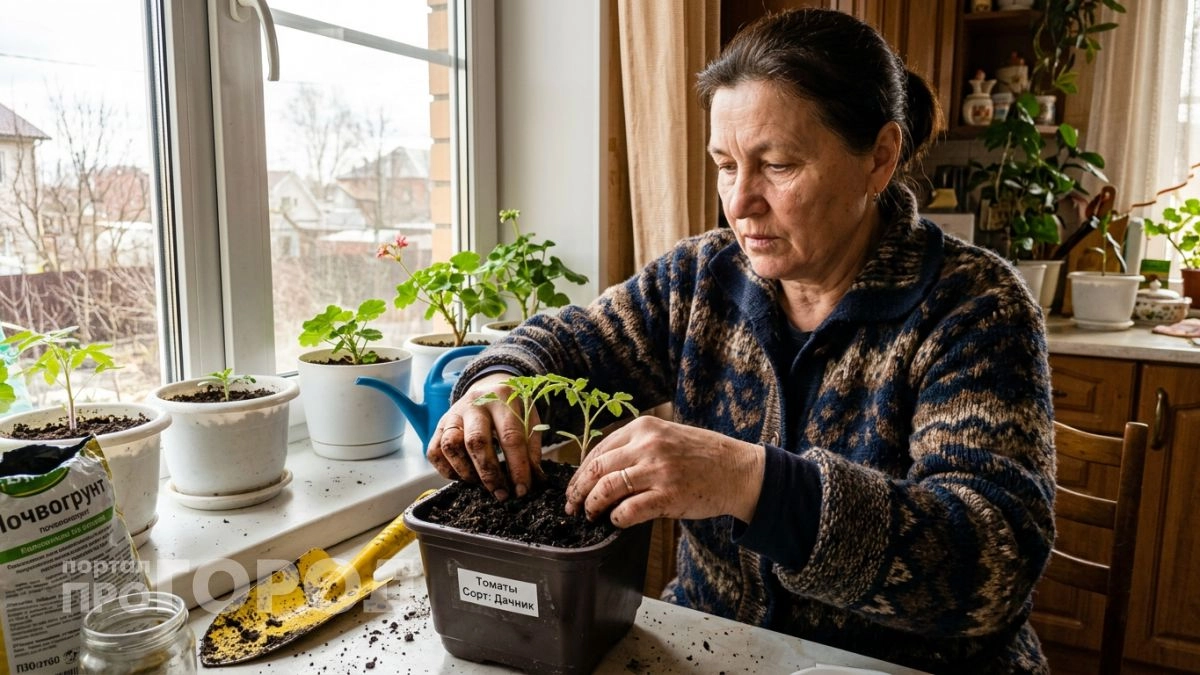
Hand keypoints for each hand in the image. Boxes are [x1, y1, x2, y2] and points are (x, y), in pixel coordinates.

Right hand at [426, 373, 542, 500]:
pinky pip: (434, 452)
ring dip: (466, 472)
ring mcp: (453, 414)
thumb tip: (534, 479)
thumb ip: (532, 448)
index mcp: (502, 398)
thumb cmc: (512, 409)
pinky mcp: (438, 426)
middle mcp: (474, 404)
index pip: (510, 436)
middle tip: (501, 494)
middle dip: (490, 474)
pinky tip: (464, 476)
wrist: (488, 387)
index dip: (517, 466)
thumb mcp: (529, 419)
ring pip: (450, 446)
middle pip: (476, 441)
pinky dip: (447, 470)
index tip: (522, 489)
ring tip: (481, 484)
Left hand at [564, 416, 764, 527]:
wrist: (738, 470)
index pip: (598, 450)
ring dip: (592, 505)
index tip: (574, 486)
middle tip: (572, 505)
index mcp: (644, 427)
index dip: (580, 472)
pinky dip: (616, 518)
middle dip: (578, 490)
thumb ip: (636, 446)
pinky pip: (628, 511)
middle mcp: (648, 445)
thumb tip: (601, 469)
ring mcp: (658, 471)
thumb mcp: (667, 436)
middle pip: (596, 469)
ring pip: (606, 489)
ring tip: (590, 515)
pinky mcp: (668, 496)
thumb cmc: (703, 455)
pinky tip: (617, 521)